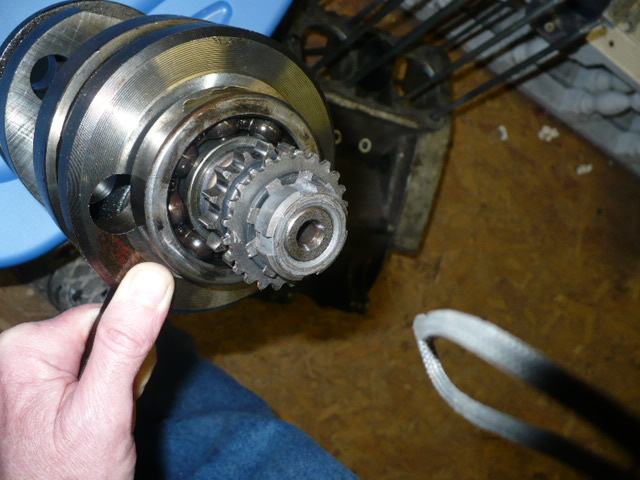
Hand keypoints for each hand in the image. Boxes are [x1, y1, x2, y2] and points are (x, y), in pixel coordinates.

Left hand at [0, 262, 173, 479]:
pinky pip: (89, 375)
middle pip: (99, 335)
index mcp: (24, 348)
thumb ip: (127, 340)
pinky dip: (103, 398)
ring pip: (99, 356)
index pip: (100, 314)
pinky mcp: (40, 394)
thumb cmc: (71, 479)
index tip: (123, 386)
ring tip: (101, 425)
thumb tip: (151, 277)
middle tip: (110, 414)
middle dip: (118, 371)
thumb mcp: (104, 407)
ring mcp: (28, 377)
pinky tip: (93, 426)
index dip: (126, 347)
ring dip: (113, 387)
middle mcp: (18, 356)